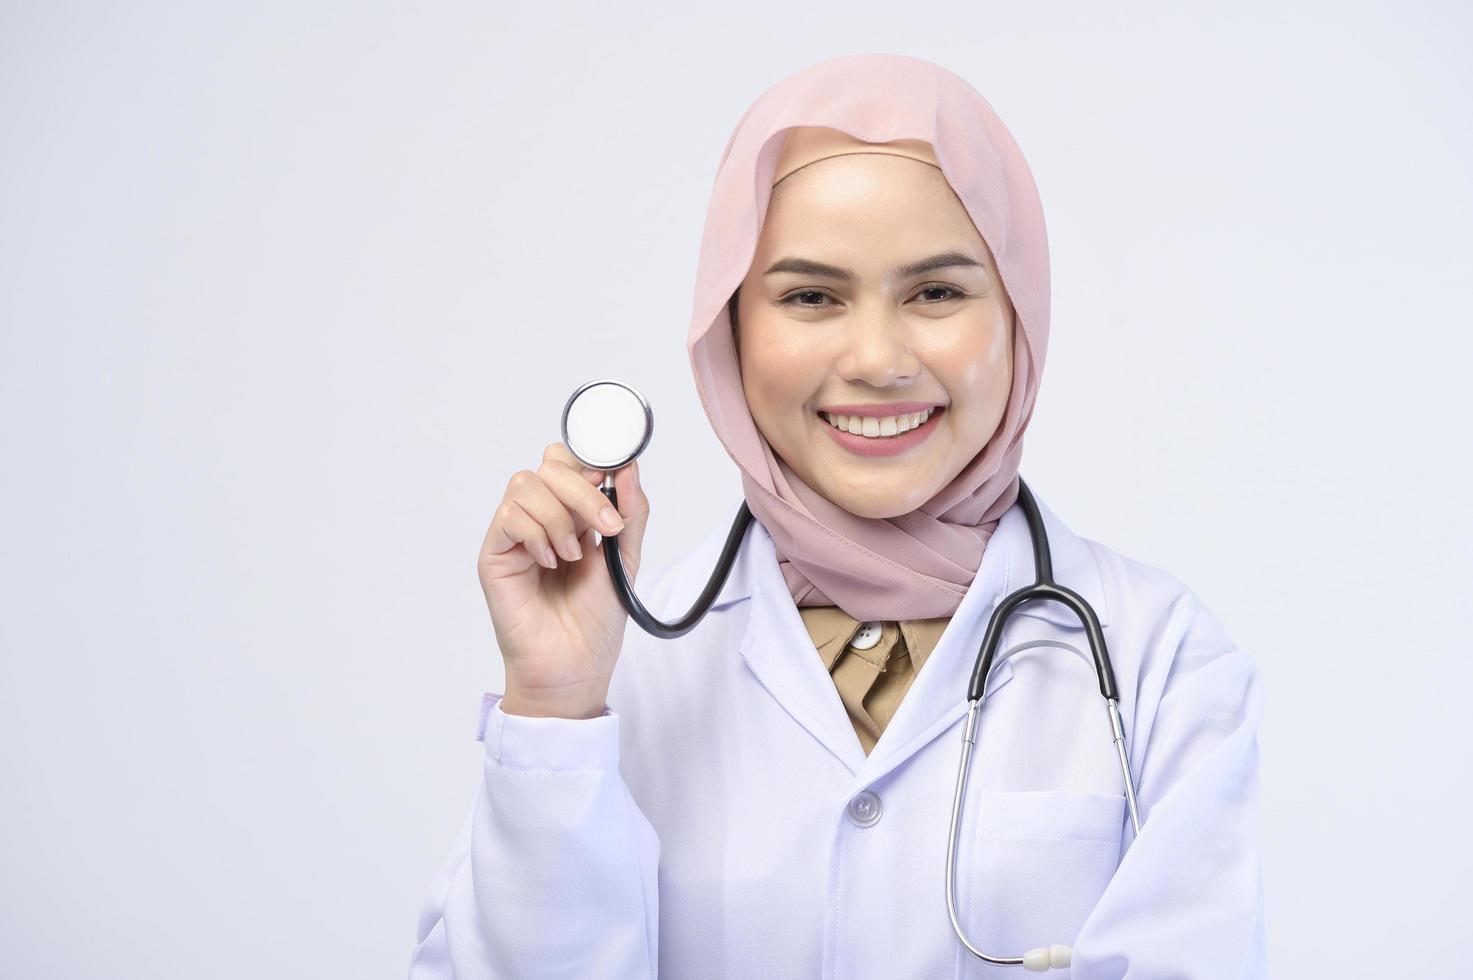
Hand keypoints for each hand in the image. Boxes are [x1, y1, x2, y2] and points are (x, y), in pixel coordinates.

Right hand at [477, 442, 649, 717]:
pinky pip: (508, 516)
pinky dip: (535, 533)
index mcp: (573, 513)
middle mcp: (542, 517)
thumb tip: (628, 466)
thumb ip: (631, 511)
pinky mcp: (495, 554)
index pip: (570, 461)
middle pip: (549, 465)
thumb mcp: (626, 558)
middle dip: (581, 489)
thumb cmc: (596, 621)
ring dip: (559, 516)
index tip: (613, 482)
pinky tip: (549, 562)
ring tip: (573, 555)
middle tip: (604, 527)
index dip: (591, 462)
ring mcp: (516, 534)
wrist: (575, 666)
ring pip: (526, 484)